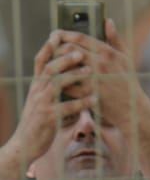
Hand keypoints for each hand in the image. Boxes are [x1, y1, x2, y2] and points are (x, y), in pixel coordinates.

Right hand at [8, 35, 95, 164]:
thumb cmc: (40, 122)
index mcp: (37, 86)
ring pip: (55, 85)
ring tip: (90, 70)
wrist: (26, 144)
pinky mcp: (48, 118)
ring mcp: (41, 104)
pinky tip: (94, 99)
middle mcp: (37, 92)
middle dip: (64, 59)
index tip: (58, 34)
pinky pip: (65, 108)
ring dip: (73, 76)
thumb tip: (68, 76)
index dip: (47, 48)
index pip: (40, 62)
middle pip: (49, 69)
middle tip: (80, 51)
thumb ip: (53, 88)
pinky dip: (80, 103)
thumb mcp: (43, 101)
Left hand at [55, 20, 142, 128]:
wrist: (131, 107)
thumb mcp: (126, 57)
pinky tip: (57, 79)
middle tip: (50, 49)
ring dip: (55, 64)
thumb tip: (108, 21)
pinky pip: (66, 84)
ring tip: (52, 63)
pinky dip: (59, 81)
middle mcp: (100, 64)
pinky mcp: (87, 94)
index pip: (80, 37)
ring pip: (65, 66)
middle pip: (69, 49)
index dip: (64, 34)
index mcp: (109, 53)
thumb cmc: (128, 81)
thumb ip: (115, 39)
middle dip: (56, 48)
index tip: (56, 34)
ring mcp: (93, 79)